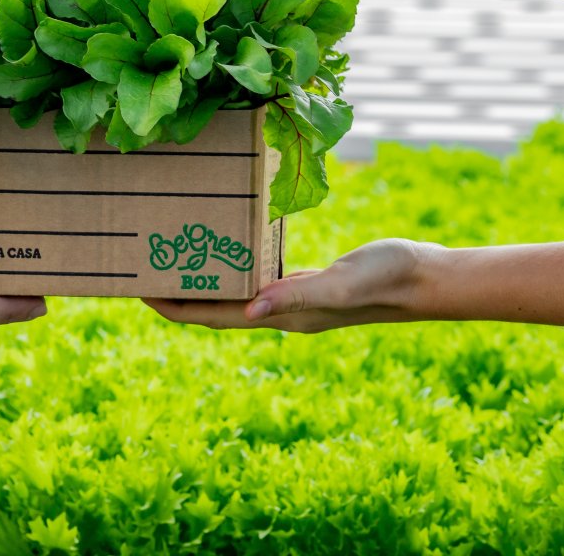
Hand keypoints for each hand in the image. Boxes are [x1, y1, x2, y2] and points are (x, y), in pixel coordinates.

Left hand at [145, 239, 442, 332]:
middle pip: (214, 308)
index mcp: (280, 315)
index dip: (174, 308)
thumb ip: (298, 294)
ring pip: (233, 293)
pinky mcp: (307, 281)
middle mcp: (279, 310)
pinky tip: (226, 247)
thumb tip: (249, 308)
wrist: (424, 279)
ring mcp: (293, 298)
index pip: (212, 317)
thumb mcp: (341, 284)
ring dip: (202, 281)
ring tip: (172, 257)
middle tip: (142, 268)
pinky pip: (257, 277)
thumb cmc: (386, 278)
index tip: (139, 290)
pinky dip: (234, 266)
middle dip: (177, 294)